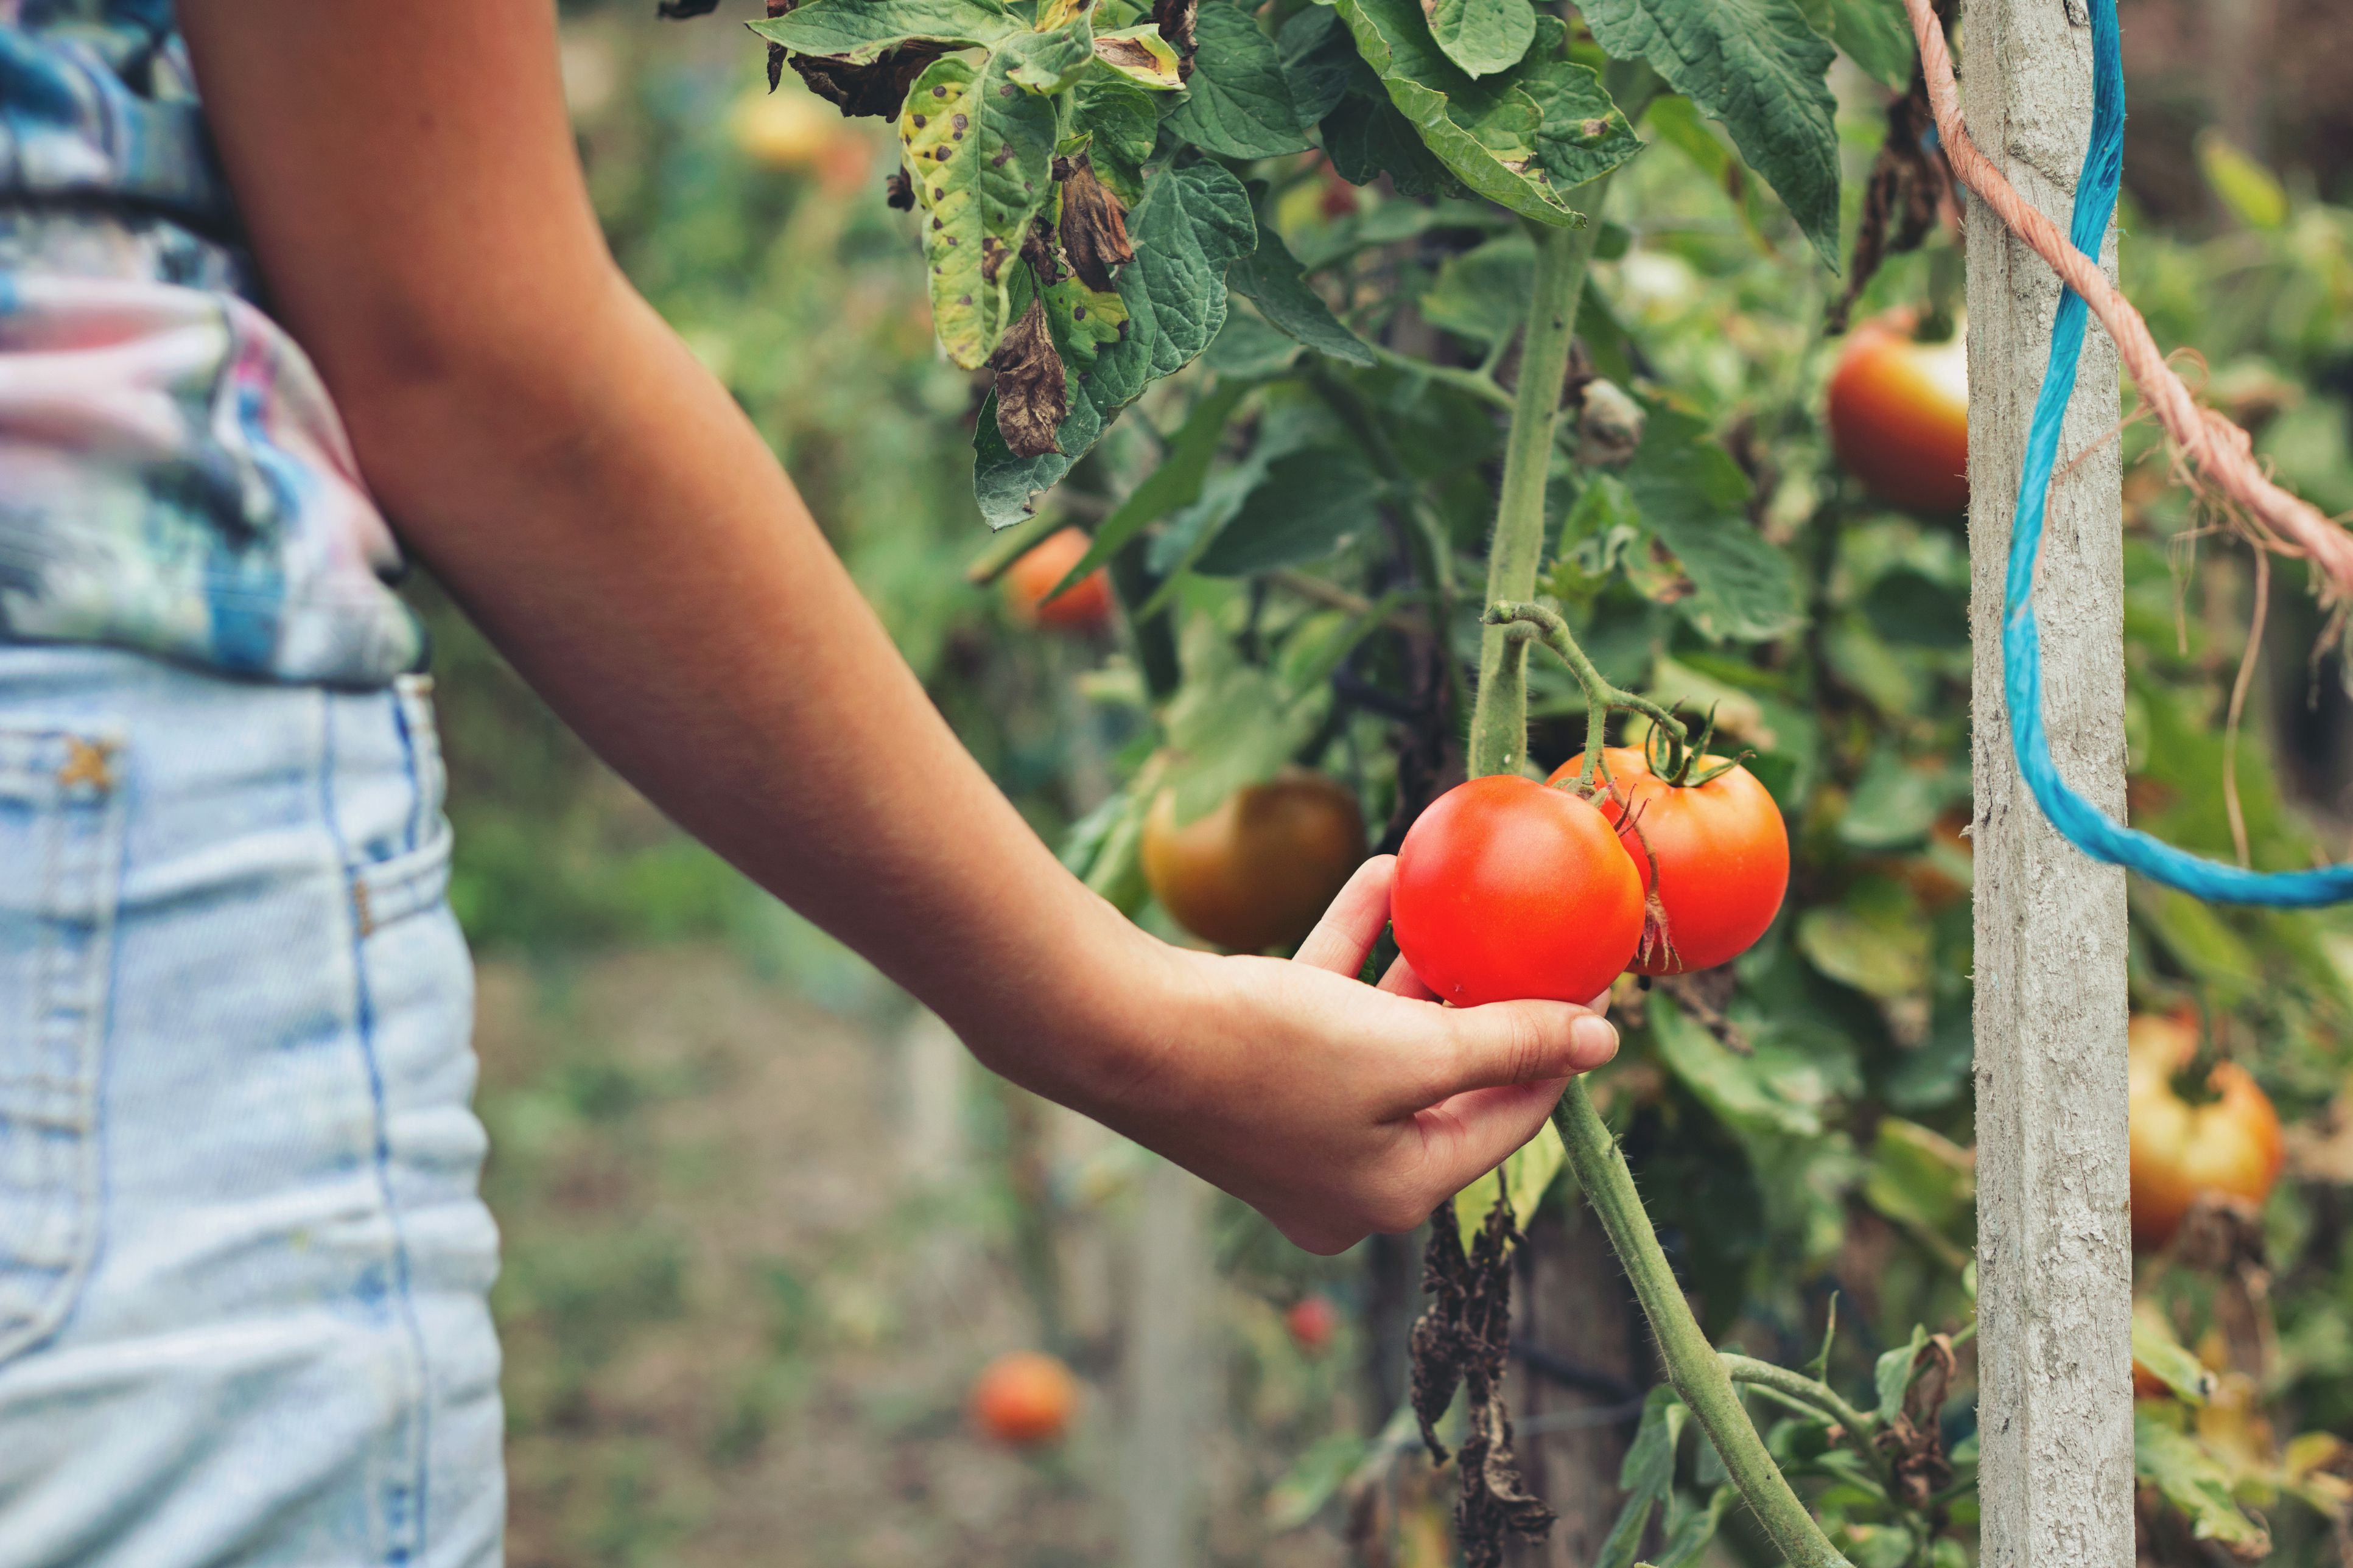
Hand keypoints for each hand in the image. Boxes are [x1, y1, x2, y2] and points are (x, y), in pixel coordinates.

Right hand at [1018, 856, 1618, 1254]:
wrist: (1118, 1032)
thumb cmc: (1265, 1053)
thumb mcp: (1407, 1050)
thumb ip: (1507, 1045)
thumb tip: (1604, 1044)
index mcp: (1394, 1193)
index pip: (1506, 1123)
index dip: (1556, 1050)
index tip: (1591, 985)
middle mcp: (1347, 1175)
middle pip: (1447, 1082)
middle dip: (1484, 1001)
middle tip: (1532, 940)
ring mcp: (1297, 1128)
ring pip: (1385, 1039)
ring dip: (1420, 964)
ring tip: (1457, 899)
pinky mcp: (1257, 1075)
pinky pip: (1328, 1012)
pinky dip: (1356, 953)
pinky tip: (1384, 876)